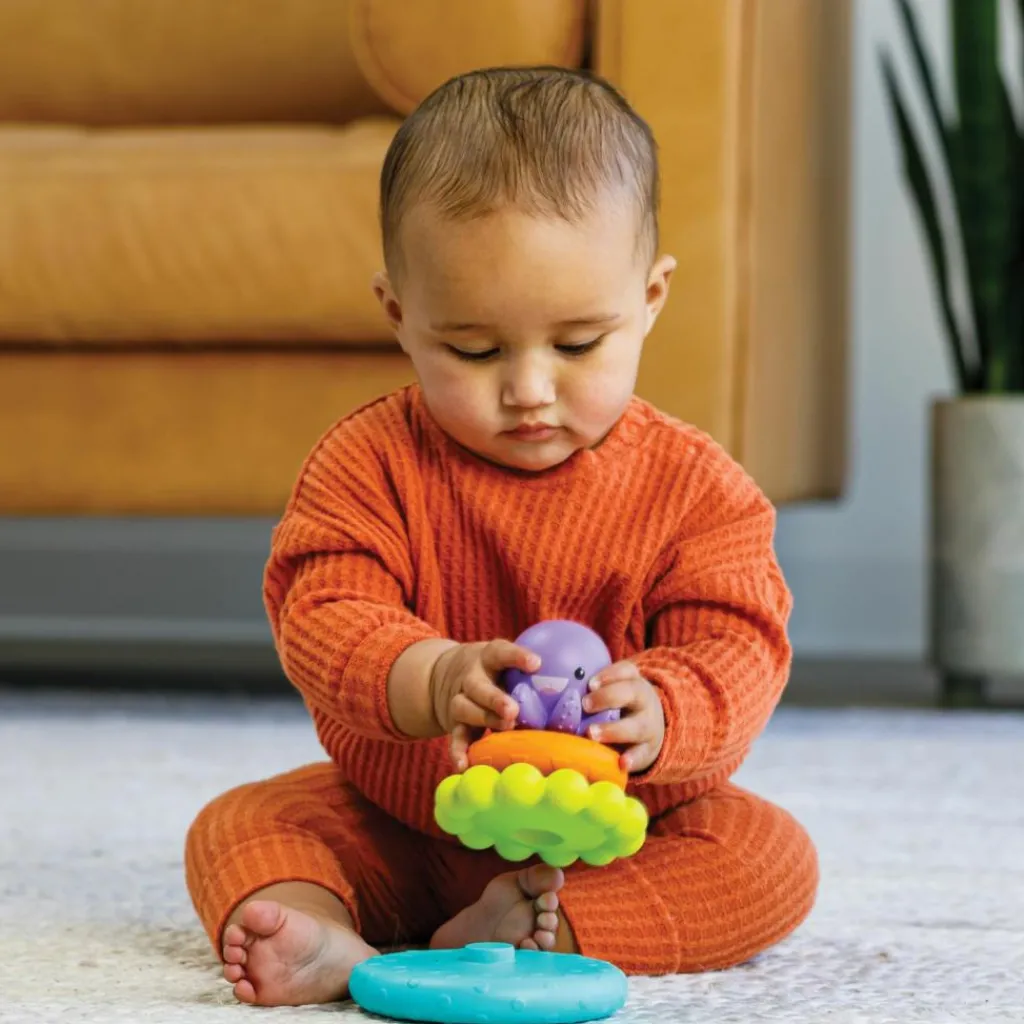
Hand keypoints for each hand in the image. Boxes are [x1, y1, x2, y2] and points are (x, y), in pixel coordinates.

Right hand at [430, 640, 538, 770]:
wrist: (445, 674)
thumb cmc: (495, 670)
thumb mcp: (507, 660)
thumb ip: (538, 667)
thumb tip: (592, 673)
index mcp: (488, 658)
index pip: (501, 652)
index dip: (517, 657)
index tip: (537, 663)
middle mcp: (471, 677)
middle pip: (478, 685)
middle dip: (495, 697)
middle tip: (514, 710)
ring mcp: (458, 699)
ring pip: (464, 707)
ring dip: (483, 718)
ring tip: (504, 729)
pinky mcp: (454, 723)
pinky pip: (455, 736)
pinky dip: (458, 750)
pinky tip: (465, 765)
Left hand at [582, 660, 664, 773]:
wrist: (653, 729)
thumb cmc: (621, 706)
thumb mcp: (615, 691)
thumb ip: (589, 688)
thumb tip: (543, 681)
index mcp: (633, 682)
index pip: (626, 671)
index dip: (609, 674)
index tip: (590, 682)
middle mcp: (644, 702)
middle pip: (632, 693)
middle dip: (608, 697)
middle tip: (585, 704)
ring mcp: (648, 726)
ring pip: (636, 726)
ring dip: (614, 730)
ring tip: (592, 734)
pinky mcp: (648, 750)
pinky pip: (642, 754)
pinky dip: (632, 759)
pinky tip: (621, 763)